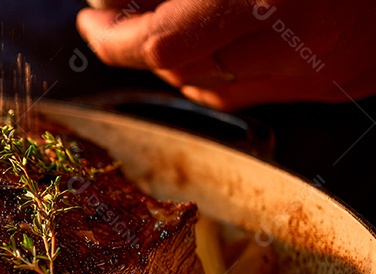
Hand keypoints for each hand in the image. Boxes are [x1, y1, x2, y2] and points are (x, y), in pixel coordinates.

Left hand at [76, 0, 375, 109]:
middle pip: (182, 70)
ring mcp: (330, 69)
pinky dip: (226, 72)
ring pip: (217, 89)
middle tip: (118, 15)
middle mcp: (299, 41)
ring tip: (164, 23)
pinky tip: (216, 43)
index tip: (90, 20)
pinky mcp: (350, 80)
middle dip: (141, 46)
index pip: (157, 43)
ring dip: (179, 63)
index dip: (111, 37)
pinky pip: (262, 92)